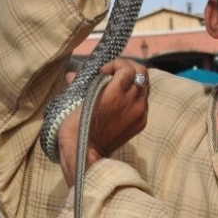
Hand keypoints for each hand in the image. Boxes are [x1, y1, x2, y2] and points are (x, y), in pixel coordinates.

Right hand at [57, 58, 148, 185]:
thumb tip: (72, 74)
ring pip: (146, 86)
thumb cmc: (77, 127)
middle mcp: (132, 102)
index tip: (104, 71)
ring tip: (119, 85)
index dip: (117, 64)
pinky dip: (136, 96)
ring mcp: (139, 113)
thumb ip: (80, 84)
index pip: (128, 69)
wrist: (86, 153)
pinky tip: (123, 100)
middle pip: (142, 73)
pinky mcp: (141, 122)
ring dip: (134, 81)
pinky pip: (144, 101)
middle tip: (115, 72)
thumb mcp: (77, 102)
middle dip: (129, 68)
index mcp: (116, 94)